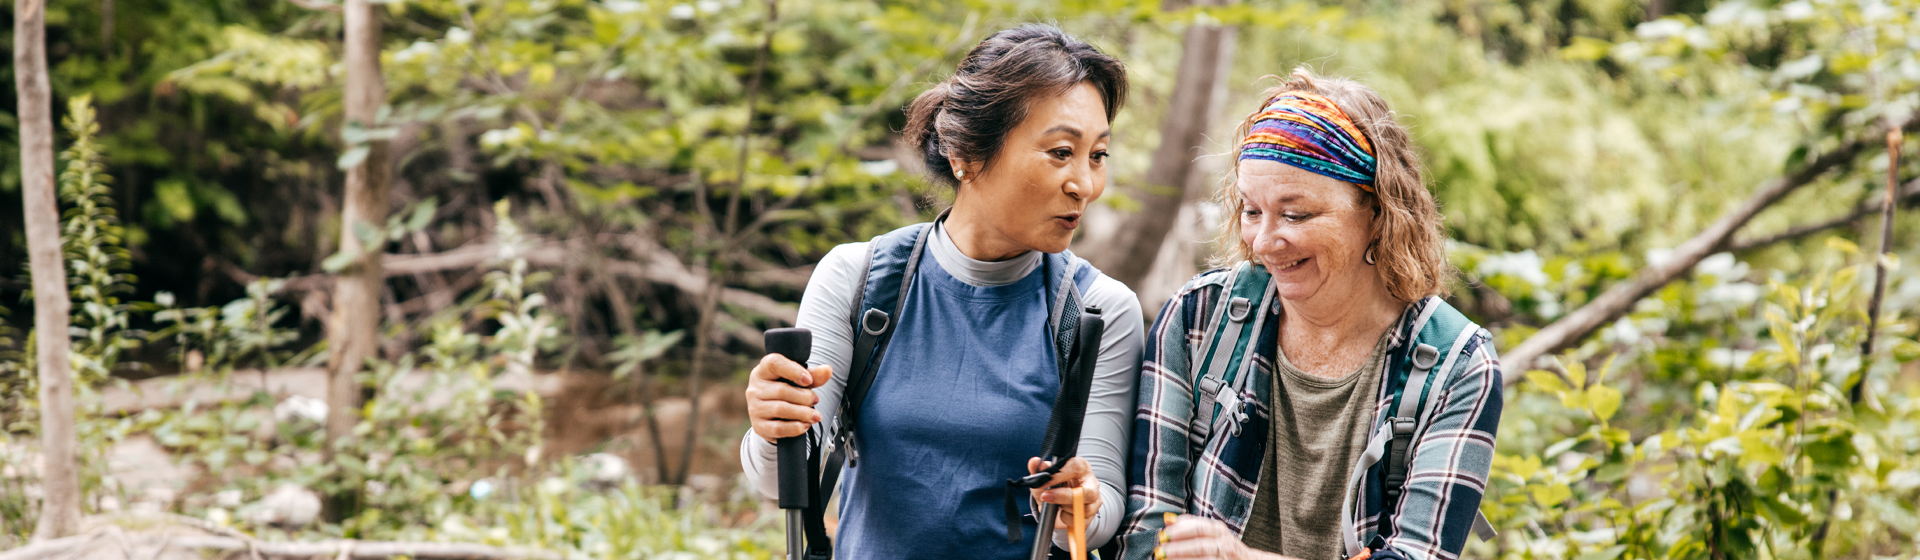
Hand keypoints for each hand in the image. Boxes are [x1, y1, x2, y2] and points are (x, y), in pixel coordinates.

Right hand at [745, 353, 832, 441]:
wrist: (773, 416)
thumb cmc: (786, 391)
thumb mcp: (799, 381)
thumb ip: (813, 375)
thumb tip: (827, 370)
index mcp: (763, 371)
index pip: (774, 363)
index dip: (793, 371)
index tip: (809, 380)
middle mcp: (755, 388)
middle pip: (782, 390)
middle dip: (804, 397)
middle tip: (815, 400)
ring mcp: (754, 408)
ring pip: (780, 409)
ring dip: (803, 413)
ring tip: (815, 415)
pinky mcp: (759, 426)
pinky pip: (778, 428)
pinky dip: (795, 427)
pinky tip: (805, 425)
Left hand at [1026, 457, 1100, 531]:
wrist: (1057, 505)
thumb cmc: (1054, 487)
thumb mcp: (1044, 478)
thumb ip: (1039, 470)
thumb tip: (1034, 462)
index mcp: (1081, 467)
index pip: (1076, 467)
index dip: (1060, 475)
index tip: (1045, 481)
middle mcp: (1092, 483)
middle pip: (1087, 492)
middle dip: (1064, 496)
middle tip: (1046, 496)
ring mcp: (1094, 500)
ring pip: (1082, 509)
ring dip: (1063, 508)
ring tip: (1056, 504)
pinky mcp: (1091, 516)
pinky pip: (1079, 520)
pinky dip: (1066, 518)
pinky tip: (1061, 512)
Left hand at [1155, 515, 1276, 559]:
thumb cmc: (1222, 545)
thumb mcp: (1209, 531)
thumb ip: (1189, 525)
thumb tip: (1167, 519)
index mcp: (1219, 530)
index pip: (1198, 528)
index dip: (1180, 530)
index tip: (1164, 533)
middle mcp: (1224, 543)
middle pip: (1200, 545)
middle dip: (1178, 548)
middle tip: (1161, 550)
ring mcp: (1225, 558)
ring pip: (1203, 558)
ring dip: (1182, 559)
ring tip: (1165, 559)